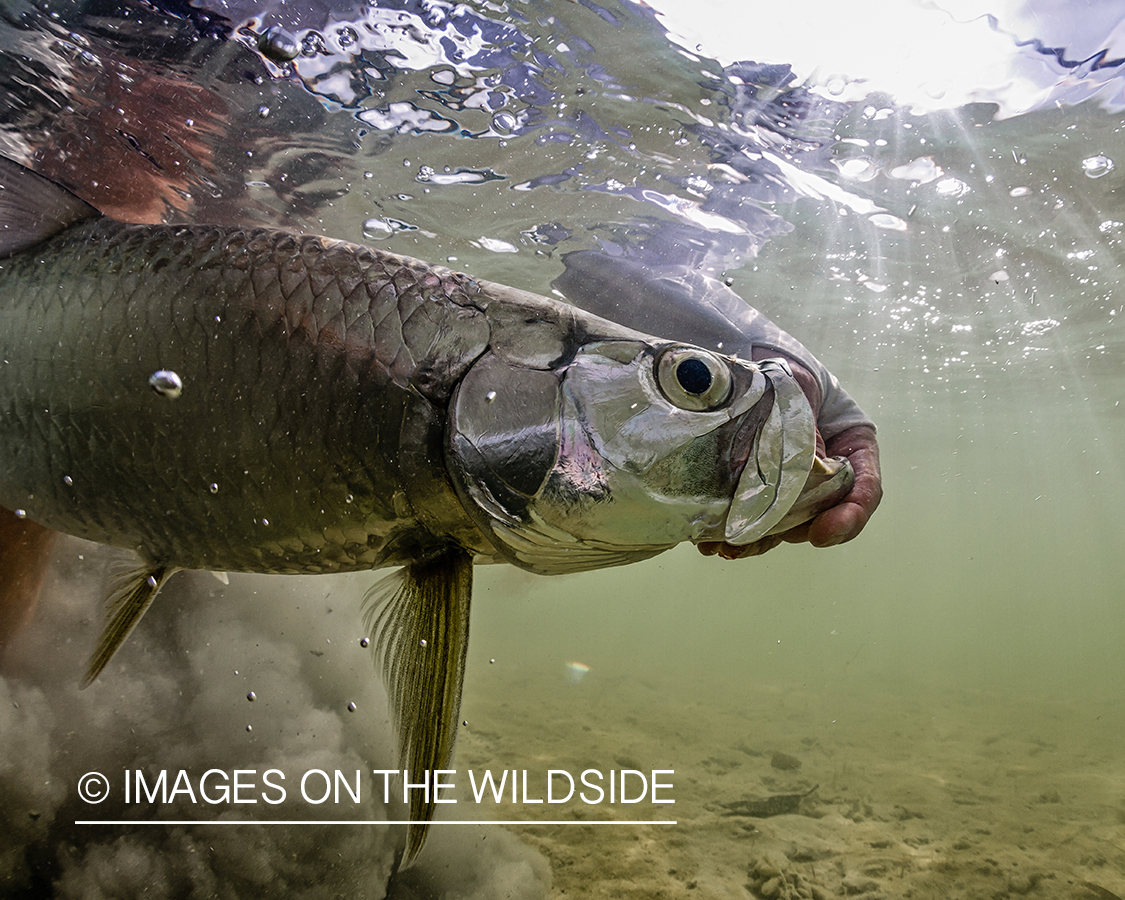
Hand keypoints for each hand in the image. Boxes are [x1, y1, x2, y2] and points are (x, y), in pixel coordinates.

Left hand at [698, 357, 881, 559]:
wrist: (756, 371)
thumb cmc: (789, 380)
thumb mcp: (802, 398)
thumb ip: (806, 436)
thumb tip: (800, 476)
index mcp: (854, 450)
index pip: (864, 492)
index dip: (849, 518)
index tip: (822, 533)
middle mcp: (829, 477)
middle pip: (821, 516)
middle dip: (791, 532)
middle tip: (763, 539)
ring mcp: (796, 489)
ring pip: (785, 526)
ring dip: (758, 540)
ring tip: (730, 548)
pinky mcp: (762, 494)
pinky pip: (755, 521)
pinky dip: (738, 535)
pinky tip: (713, 545)